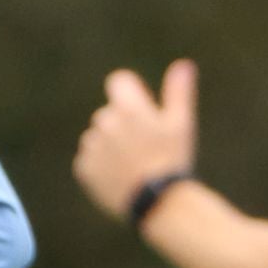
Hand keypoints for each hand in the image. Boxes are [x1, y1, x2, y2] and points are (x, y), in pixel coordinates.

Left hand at [74, 59, 197, 221]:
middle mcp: (104, 122)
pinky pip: (90, 159)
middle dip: (124, 125)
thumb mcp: (181, 124)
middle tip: (145, 148)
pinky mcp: (83, 167)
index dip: (130, 92)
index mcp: (128, 108)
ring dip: (112, 146)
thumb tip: (183, 65)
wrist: (158, 202)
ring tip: (134, 166)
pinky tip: (121, 177)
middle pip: (110, 113)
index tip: (141, 109)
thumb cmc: (173, 160)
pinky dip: (102, 166)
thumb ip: (178, 92)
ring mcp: (92, 145)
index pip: (118, 81)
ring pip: (99, 137)